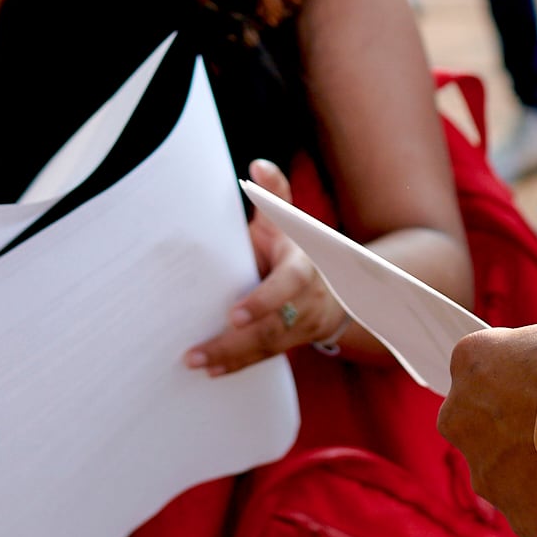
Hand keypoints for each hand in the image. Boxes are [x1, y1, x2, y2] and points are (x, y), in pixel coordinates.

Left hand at [192, 161, 349, 373]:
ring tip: (195, 362)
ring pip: (269, 347)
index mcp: (303, 265)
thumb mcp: (290, 220)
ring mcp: (303, 325)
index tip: (234, 315)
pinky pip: (267, 357)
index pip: (288, 285)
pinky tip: (212, 371)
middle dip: (235, 342)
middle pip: (273, 327)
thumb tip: (257, 165)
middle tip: (195, 352)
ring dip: (231, 358)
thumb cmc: (297, 245)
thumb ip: (274, 195)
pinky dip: (239, 365)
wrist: (341, 283)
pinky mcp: (293, 341)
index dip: (264, 301)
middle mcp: (306, 300)